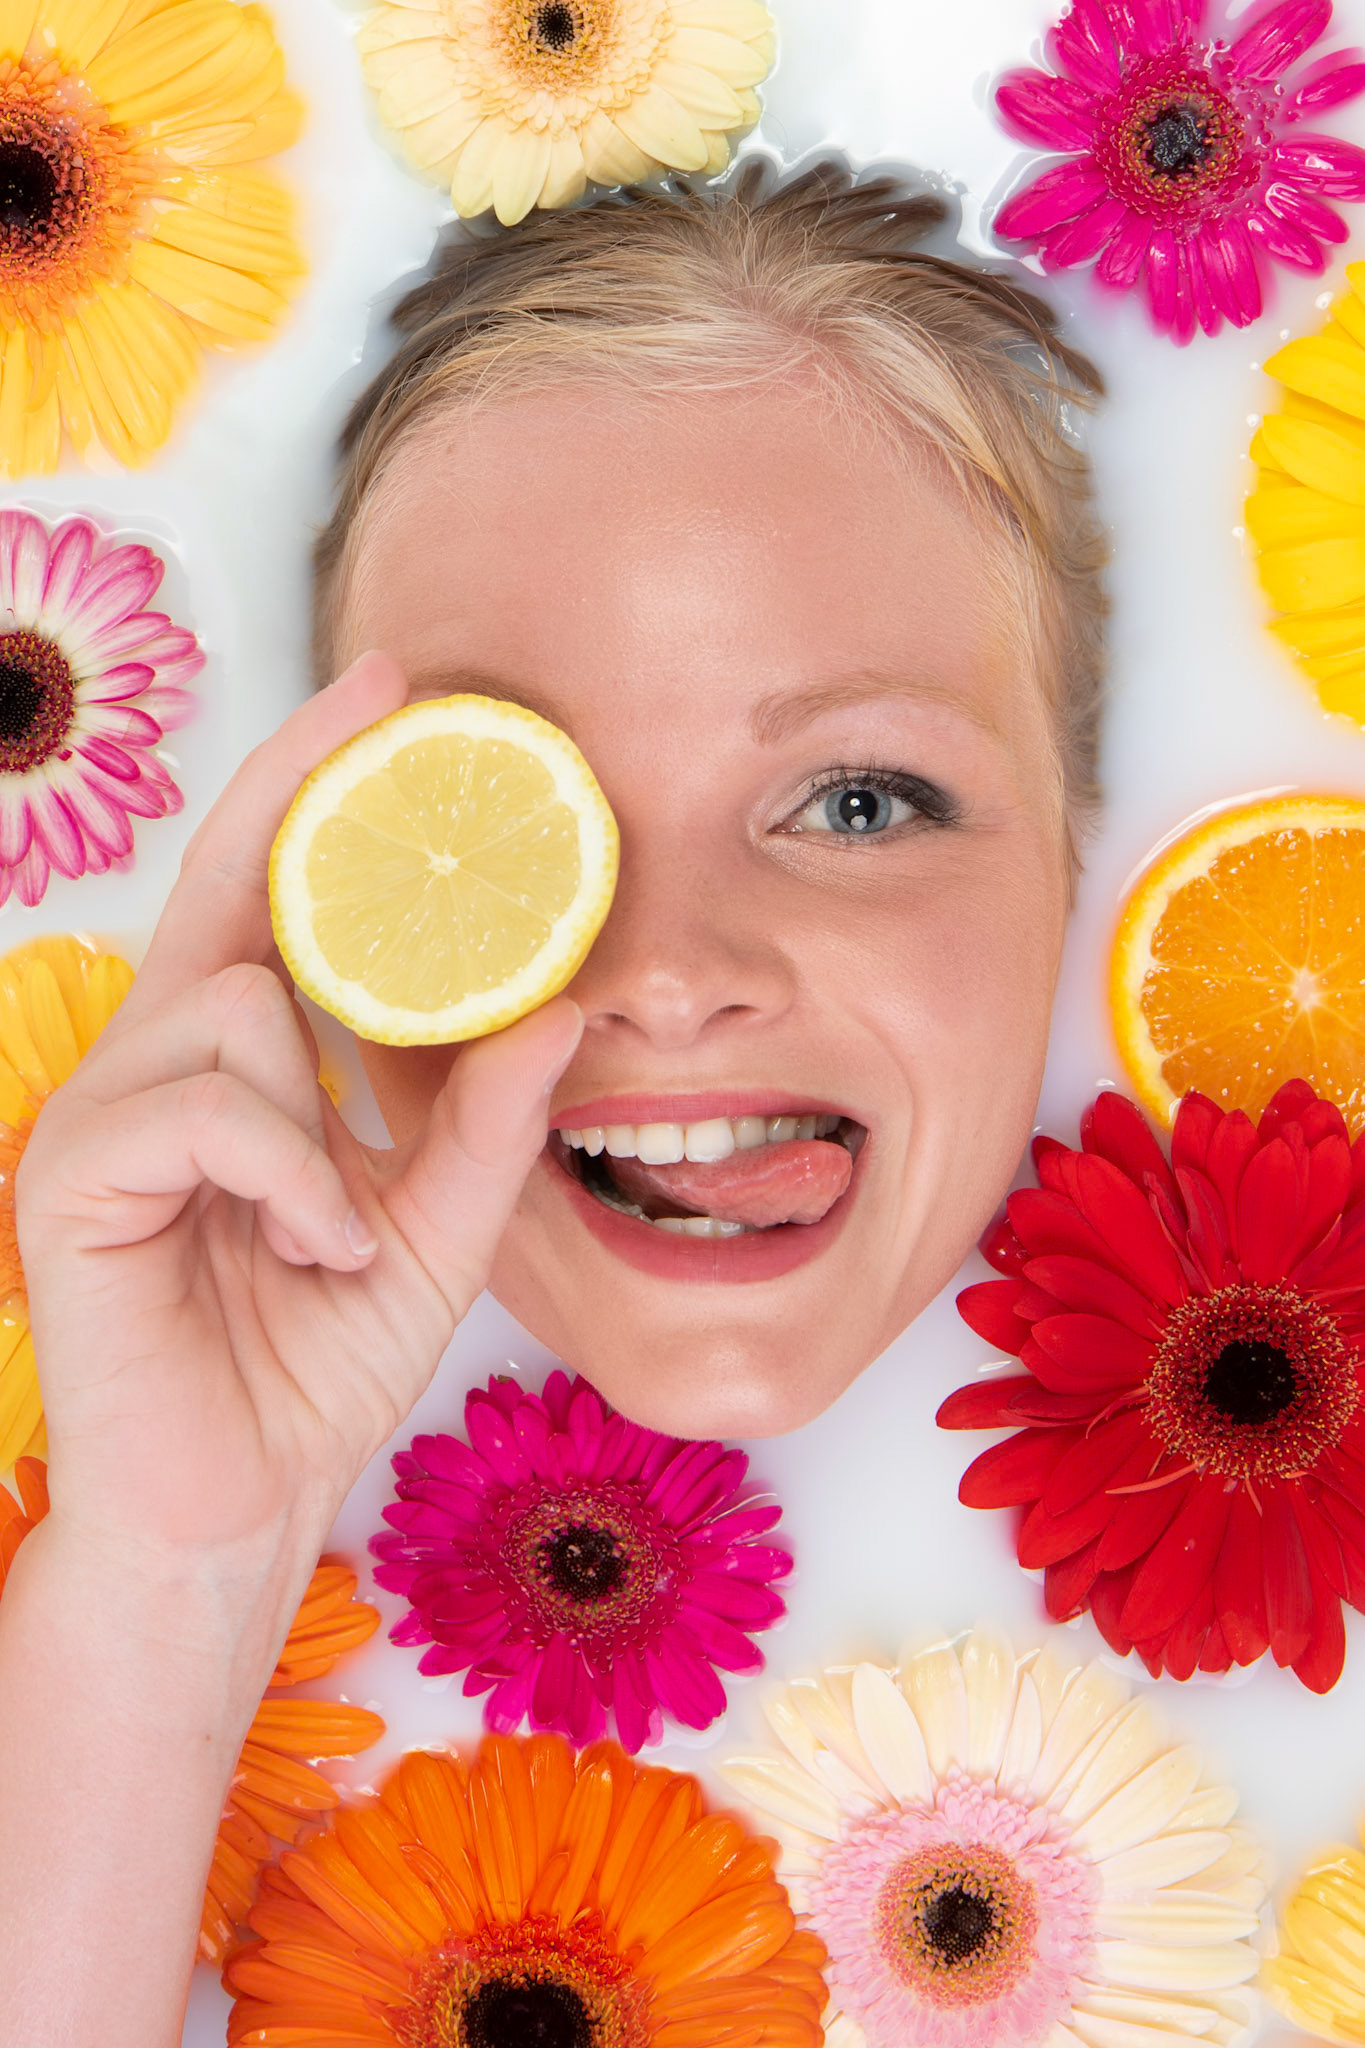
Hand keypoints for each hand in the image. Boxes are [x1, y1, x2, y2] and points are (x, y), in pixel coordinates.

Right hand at [15, 653, 581, 1572]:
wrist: (234, 1506)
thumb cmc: (315, 1364)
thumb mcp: (434, 1232)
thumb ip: (485, 1124)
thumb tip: (561, 1007)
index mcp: (230, 1064)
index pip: (261, 888)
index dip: (308, 783)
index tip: (385, 690)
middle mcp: (155, 1063)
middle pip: (230, 892)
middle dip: (308, 802)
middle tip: (392, 707)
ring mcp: (101, 1115)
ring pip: (236, 1010)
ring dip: (317, 1124)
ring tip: (333, 1233)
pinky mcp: (71, 1178)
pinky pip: (208, 1109)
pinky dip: (286, 1179)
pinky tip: (305, 1251)